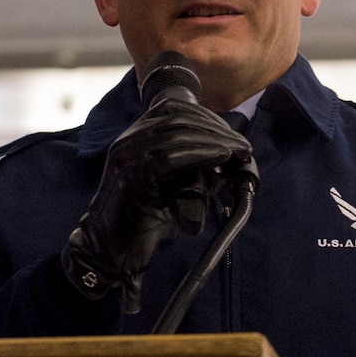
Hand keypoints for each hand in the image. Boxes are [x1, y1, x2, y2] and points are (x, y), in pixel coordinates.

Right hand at [62, 99, 254, 311]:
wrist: (112, 249)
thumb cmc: (145, 218)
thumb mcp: (174, 182)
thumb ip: (196, 164)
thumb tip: (234, 153)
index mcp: (134, 136)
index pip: (173, 108)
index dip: (207, 116)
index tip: (232, 132)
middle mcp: (127, 141)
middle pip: (178, 118)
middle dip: (217, 129)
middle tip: (243, 144)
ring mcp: (126, 157)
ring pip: (176, 134)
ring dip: (215, 140)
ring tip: (239, 151)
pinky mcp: (131, 177)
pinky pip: (170, 158)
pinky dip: (201, 154)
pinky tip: (222, 158)